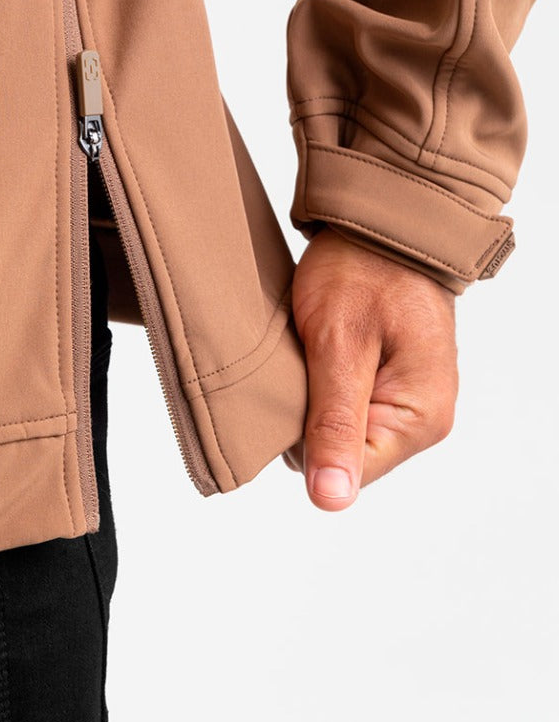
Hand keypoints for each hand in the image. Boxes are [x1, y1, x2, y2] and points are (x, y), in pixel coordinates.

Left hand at [284, 226, 457, 510]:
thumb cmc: (363, 271)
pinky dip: (321, 381)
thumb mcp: (339, 345)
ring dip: (314, 396)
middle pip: (341, 454)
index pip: (345, 474)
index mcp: (419, 419)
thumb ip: (335, 423)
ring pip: (337, 429)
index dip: (307, 437)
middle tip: (305, 361)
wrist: (380, 221)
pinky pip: (343, 404)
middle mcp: (421, 421)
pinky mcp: (389, 383)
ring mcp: (406, 401)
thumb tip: (331, 500)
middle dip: (310, 415)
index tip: (300, 385)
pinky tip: (319, 350)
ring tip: (313, 349)